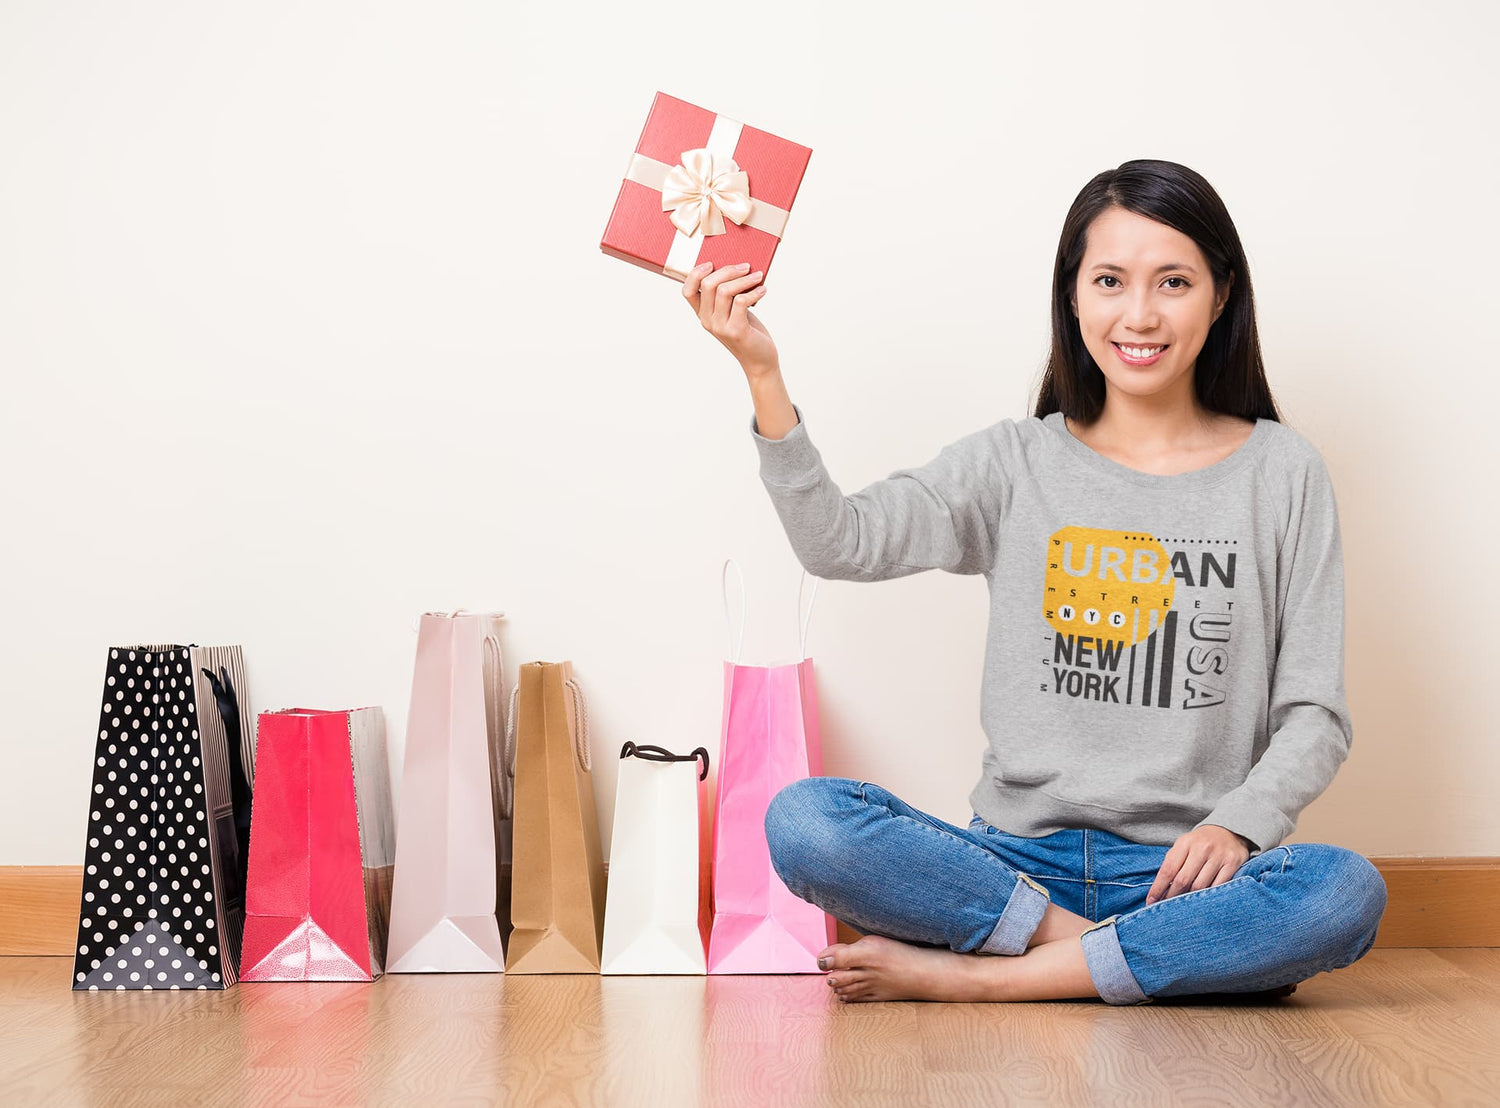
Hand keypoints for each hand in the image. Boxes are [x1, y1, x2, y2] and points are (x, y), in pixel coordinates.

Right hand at [683, 261, 777, 380]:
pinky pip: (741, 301)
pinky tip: (762, 290)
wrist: (759, 359)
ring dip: (744, 279)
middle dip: (728, 270)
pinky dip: (754, 292)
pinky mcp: (736, 330)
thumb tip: (736, 267)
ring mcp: (720, 327)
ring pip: (724, 290)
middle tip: (746, 267)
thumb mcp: (731, 312)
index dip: (695, 274)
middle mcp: (707, 321)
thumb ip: (727, 296)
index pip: (687, 291)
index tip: (711, 263)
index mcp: (703, 314)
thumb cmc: (747, 331)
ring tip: (758, 276)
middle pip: (708, 284)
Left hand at [1144, 825, 1252, 905]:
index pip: (1168, 870)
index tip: (1151, 901)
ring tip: (1183, 907)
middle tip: (1166, 909)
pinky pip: (1218, 886)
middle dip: (1172, 896)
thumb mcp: (1184, 846)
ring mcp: (1218, 855)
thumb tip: (1160, 889)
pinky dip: (1209, 896)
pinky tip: (1203, 902)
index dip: (1158, 888)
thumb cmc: (1200, 843)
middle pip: (1183, 880)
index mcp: (1184, 843)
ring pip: (1200, 886)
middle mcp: (1201, 848)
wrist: (1228, 830)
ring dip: (1190, 899)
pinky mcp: (1232, 863)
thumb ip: (1173, 863)